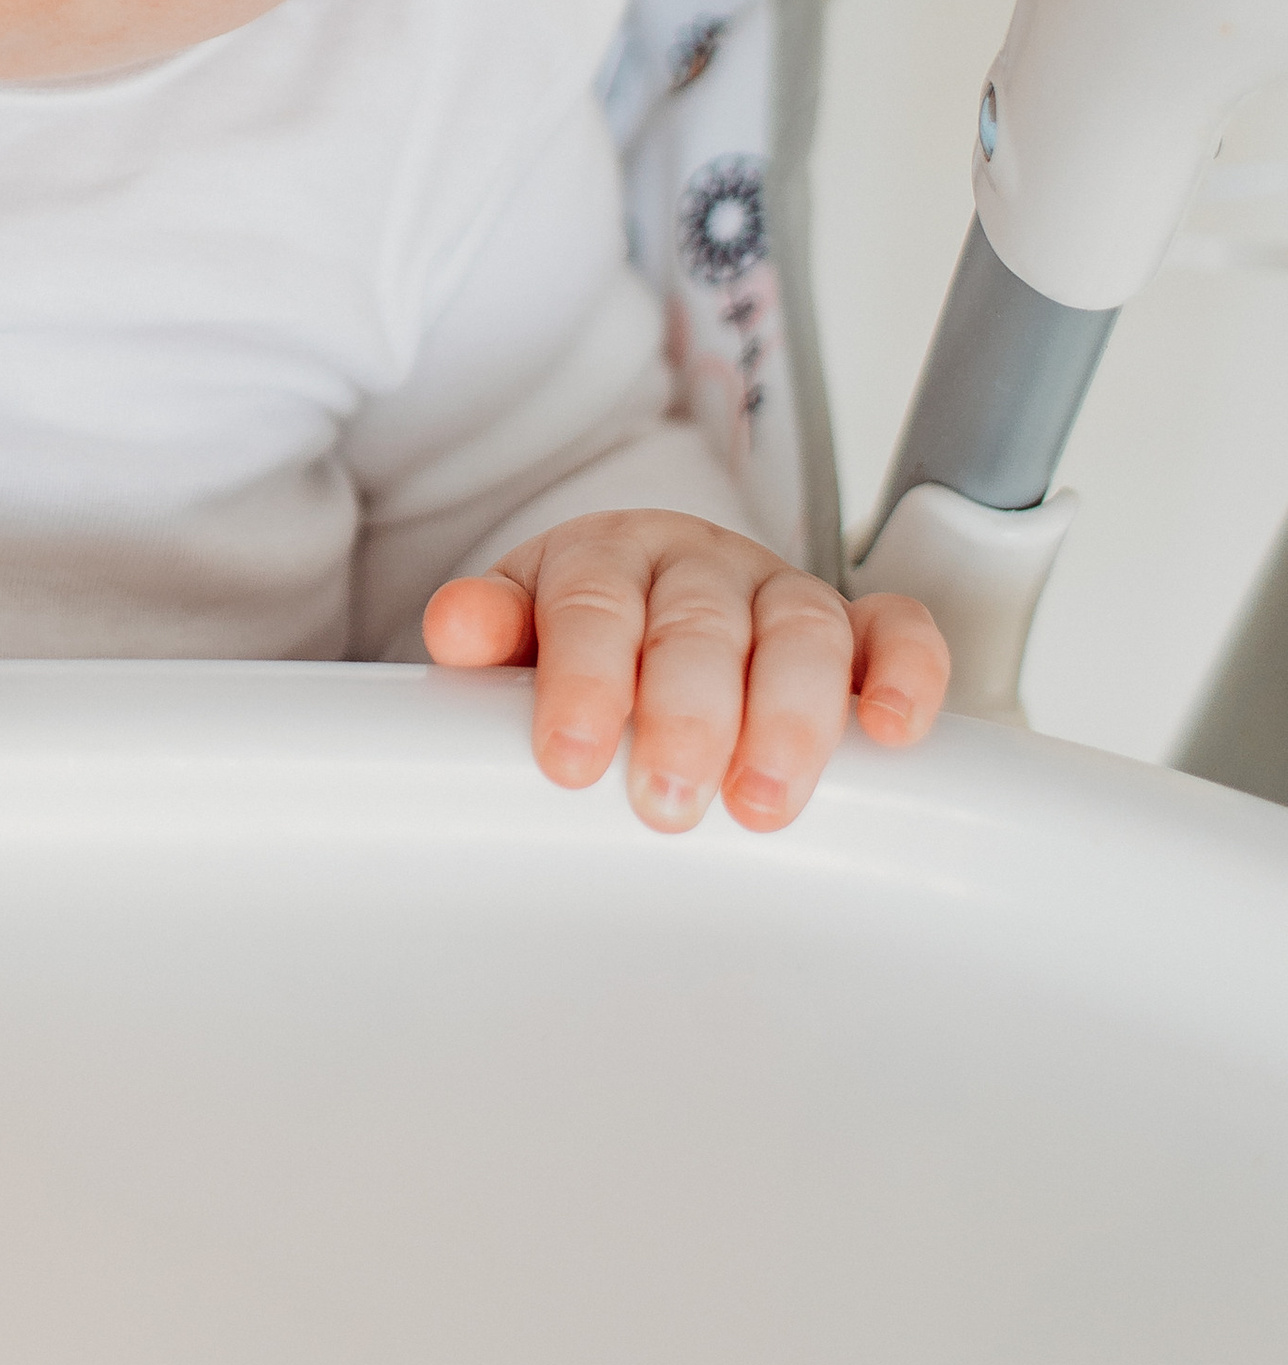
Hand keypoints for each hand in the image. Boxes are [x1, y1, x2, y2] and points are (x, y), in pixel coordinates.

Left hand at [419, 513, 948, 831]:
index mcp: (604, 561)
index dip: (584, 680)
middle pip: (699, 624)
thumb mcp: (518, 635)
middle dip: (686, 713)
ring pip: (799, 629)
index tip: (570, 759)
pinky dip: (905, 672)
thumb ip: (489, 634)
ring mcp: (778, 591)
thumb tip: (458, 628)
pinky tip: (893, 729)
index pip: (593, 607)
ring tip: (764, 802)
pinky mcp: (855, 625)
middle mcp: (696, 567)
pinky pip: (897, 628)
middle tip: (667, 798)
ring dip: (788, 715)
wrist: (647, 603)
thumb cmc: (580, 645)